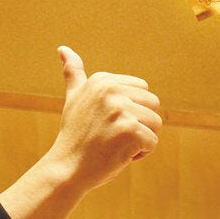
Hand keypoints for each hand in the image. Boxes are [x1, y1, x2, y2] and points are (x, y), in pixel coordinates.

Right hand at [47, 46, 161, 189]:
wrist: (66, 169)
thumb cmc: (74, 135)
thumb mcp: (74, 98)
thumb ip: (74, 73)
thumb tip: (63, 48)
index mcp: (103, 79)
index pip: (143, 90)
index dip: (131, 110)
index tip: (107, 121)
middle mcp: (112, 90)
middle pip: (153, 105)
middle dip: (140, 124)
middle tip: (112, 135)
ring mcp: (121, 110)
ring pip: (156, 123)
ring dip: (141, 139)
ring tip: (115, 144)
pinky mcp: (130, 131)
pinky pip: (153, 142)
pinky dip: (140, 153)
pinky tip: (118, 155)